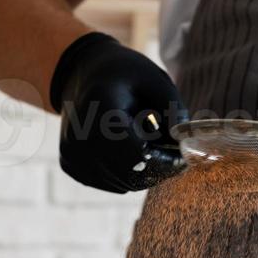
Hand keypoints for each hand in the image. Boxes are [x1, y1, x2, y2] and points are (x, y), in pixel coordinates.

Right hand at [50, 32, 186, 192]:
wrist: (81, 74)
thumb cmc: (124, 75)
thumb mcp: (154, 80)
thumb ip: (173, 109)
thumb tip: (185, 144)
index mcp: (101, 111)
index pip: (139, 156)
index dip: (166, 162)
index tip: (183, 156)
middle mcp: (80, 137)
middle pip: (132, 174)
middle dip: (158, 168)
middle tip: (169, 150)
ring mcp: (73, 155)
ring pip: (124, 183)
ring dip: (142, 170)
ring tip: (141, 139)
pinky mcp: (71, 166)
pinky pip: (112, 183)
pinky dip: (126, 172)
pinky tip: (124, 147)